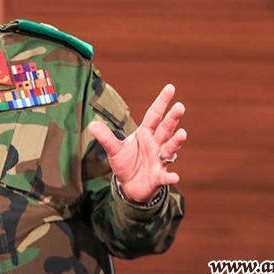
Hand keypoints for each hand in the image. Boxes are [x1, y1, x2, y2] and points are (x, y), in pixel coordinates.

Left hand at [88, 84, 186, 202]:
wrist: (129, 186)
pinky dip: (170, 177)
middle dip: (172, 118)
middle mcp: (156, 144)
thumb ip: (106, 137)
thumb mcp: (114, 149)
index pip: (154, 114)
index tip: (170, 87)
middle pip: (165, 128)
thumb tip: (91, 125)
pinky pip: (165, 176)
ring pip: (169, 148)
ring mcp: (159, 160)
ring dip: (176, 142)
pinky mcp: (158, 177)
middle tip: (180, 106)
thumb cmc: (126, 163)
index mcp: (145, 133)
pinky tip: (175, 177)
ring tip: (182, 134)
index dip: (162, 101)